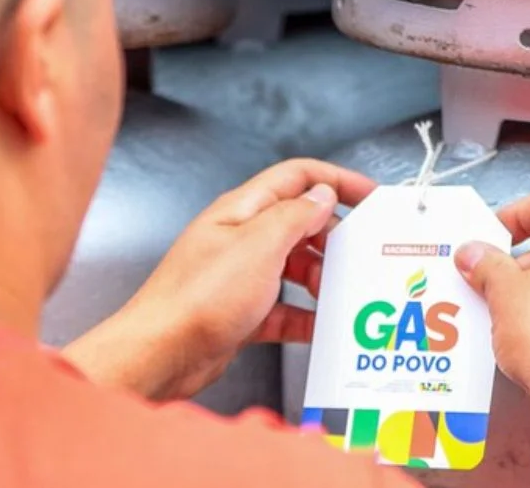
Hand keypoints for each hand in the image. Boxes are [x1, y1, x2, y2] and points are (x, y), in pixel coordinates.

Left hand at [62, 159, 375, 400]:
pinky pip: (282, 308)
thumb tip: (322, 194)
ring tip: (337, 294)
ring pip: (293, 267)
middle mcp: (239, 238)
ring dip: (320, 279)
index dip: (336, 180)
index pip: (296, 177)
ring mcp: (239, 276)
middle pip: (298, 223)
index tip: (369, 196)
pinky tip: (319, 327)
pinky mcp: (239, 312)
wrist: (161, 353)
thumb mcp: (258, 246)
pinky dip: (304, 316)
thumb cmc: (196, 298)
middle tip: (357, 256)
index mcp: (241, 210)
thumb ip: (295, 216)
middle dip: (332, 239)